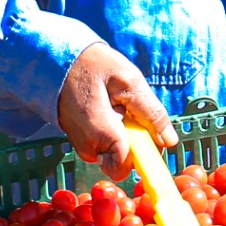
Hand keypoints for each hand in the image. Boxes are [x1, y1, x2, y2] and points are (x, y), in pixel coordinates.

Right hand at [57, 44, 176, 179]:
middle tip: (127, 107)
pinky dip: (113, 129)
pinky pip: (106, 145)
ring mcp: (83, 147)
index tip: (148, 130)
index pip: (130, 165)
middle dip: (136, 139)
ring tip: (115, 103)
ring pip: (117, 152)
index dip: (146, 152)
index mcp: (101, 135)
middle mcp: (89, 148)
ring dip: (125, 132)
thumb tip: (169, 141)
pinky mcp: (81, 141)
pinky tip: (107, 107)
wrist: (57, 60)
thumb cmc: (93, 66)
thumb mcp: (128, 80)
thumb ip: (150, 112)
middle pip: (125, 160)